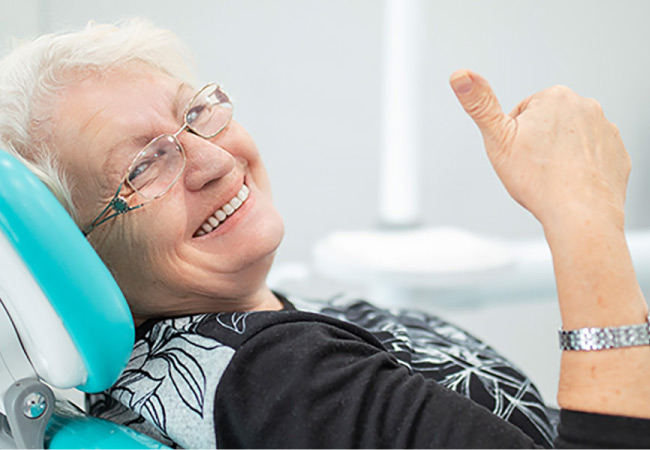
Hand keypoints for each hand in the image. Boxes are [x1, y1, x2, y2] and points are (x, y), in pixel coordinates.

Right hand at [449, 70, 629, 230]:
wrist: (579, 213)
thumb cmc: (538, 180)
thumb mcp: (497, 138)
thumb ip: (479, 103)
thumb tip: (460, 75)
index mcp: (554, 97)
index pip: (523, 113)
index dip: (514, 136)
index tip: (519, 154)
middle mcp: (585, 106)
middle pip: (549, 124)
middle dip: (538, 143)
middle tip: (533, 166)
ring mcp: (605, 130)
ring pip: (570, 140)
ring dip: (559, 155)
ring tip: (552, 176)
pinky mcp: (617, 153)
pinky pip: (592, 156)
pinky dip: (580, 167)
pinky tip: (570, 182)